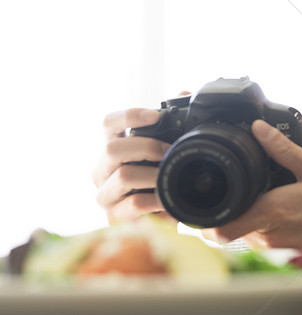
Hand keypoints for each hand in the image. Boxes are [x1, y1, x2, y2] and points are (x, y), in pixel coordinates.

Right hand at [92, 107, 171, 221]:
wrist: (163, 221)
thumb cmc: (161, 182)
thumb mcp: (167, 154)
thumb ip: (172, 125)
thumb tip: (184, 93)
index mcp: (114, 149)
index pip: (108, 124)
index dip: (128, 116)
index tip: (155, 115)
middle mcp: (103, 169)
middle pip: (112, 148)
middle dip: (146, 146)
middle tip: (170, 151)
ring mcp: (106, 193)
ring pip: (123, 175)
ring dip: (154, 174)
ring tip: (172, 177)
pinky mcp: (115, 216)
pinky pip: (134, 204)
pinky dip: (156, 199)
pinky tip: (169, 200)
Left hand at [206, 120, 301, 249]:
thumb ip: (282, 149)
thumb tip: (258, 129)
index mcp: (272, 212)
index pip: (219, 229)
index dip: (197, 221)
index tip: (186, 208)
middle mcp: (270, 234)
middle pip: (228, 227)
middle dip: (223, 209)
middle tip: (225, 186)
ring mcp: (279, 244)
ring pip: (244, 231)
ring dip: (243, 214)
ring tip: (258, 191)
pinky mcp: (289, 248)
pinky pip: (261, 235)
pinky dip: (260, 221)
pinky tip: (276, 203)